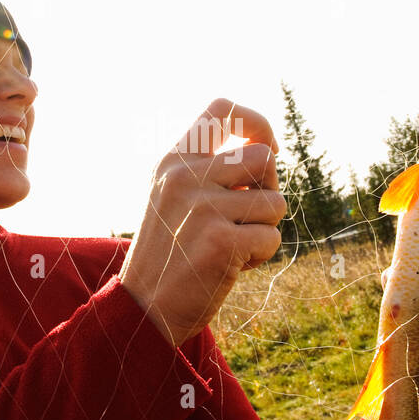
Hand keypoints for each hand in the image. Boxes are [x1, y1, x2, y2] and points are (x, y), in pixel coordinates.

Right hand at [118, 99, 285, 347]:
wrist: (143, 310)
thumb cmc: (169, 255)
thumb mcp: (171, 199)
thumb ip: (207, 171)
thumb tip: (268, 150)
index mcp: (173, 161)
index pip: (222, 109)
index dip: (256, 123)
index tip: (265, 148)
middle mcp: (185, 177)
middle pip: (264, 156)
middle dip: (269, 189)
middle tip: (248, 216)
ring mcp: (202, 208)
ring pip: (275, 202)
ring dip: (264, 228)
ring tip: (233, 246)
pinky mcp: (220, 241)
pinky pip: (271, 237)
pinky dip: (261, 256)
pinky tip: (232, 266)